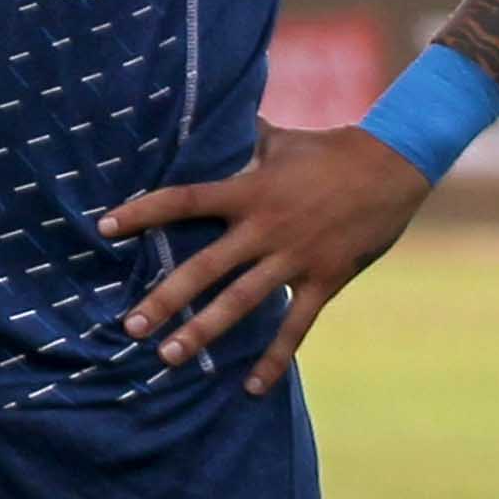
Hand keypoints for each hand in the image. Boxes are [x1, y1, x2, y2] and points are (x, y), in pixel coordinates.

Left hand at [102, 124, 431, 391]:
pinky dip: (273, 358)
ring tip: (168, 356)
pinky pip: (296, 326)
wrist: (394, 168)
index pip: (183, 200)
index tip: (104, 228)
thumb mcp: (278, 138)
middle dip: (165, 298)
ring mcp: (295, 258)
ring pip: (242, 302)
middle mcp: (265, 228)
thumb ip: (241, 135)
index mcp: (248, 191)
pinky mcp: (325, 281)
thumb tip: (209, 111)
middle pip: (205, 267)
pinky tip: (252, 387)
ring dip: (204, 331)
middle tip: (130, 326)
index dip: (142, 213)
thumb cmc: (329, 150)